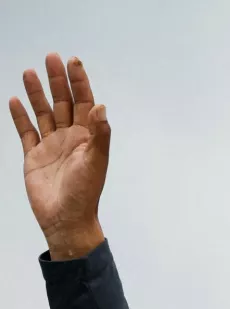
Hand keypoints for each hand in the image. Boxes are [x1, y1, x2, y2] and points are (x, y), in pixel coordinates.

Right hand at [9, 53, 109, 259]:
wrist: (65, 218)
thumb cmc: (85, 192)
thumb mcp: (95, 162)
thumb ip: (99, 135)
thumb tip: (101, 107)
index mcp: (88, 137)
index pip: (85, 102)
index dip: (80, 82)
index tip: (74, 61)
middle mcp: (70, 137)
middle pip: (64, 102)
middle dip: (58, 80)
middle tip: (51, 57)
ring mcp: (51, 145)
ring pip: (44, 113)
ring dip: (37, 94)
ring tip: (30, 72)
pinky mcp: (34, 155)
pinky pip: (26, 131)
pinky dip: (21, 116)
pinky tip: (15, 99)